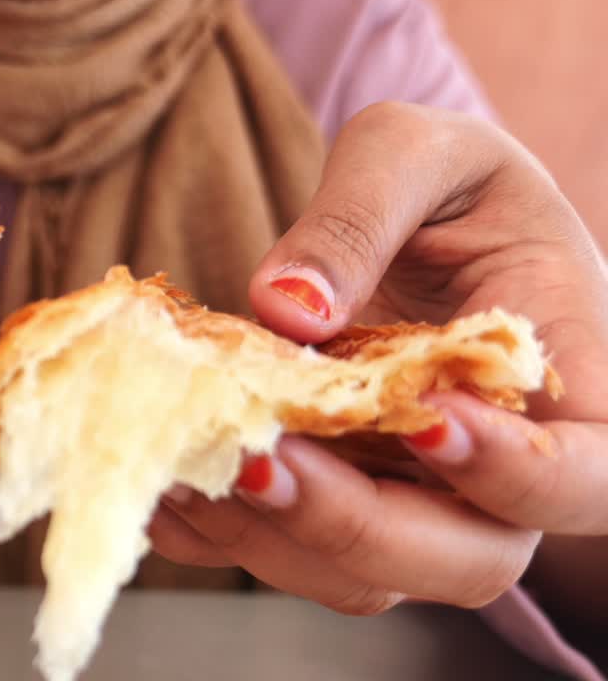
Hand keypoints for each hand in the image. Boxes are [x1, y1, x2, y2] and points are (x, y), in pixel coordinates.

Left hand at [149, 102, 607, 617]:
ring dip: (270, 541)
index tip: (424, 416)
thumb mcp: (416, 153)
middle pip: (468, 560)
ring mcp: (410, 499)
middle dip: (359, 528)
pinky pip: (283, 555)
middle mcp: (493, 469)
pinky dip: (217, 537)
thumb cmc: (443, 180)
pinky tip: (164, 483)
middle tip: (262, 461)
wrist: (410, 219)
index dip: (516, 474)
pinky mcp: (334, 503)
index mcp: (561, 381)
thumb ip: (362, 214)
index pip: (586, 474)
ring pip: (363, 576)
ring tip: (186, 469)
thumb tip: (290, 306)